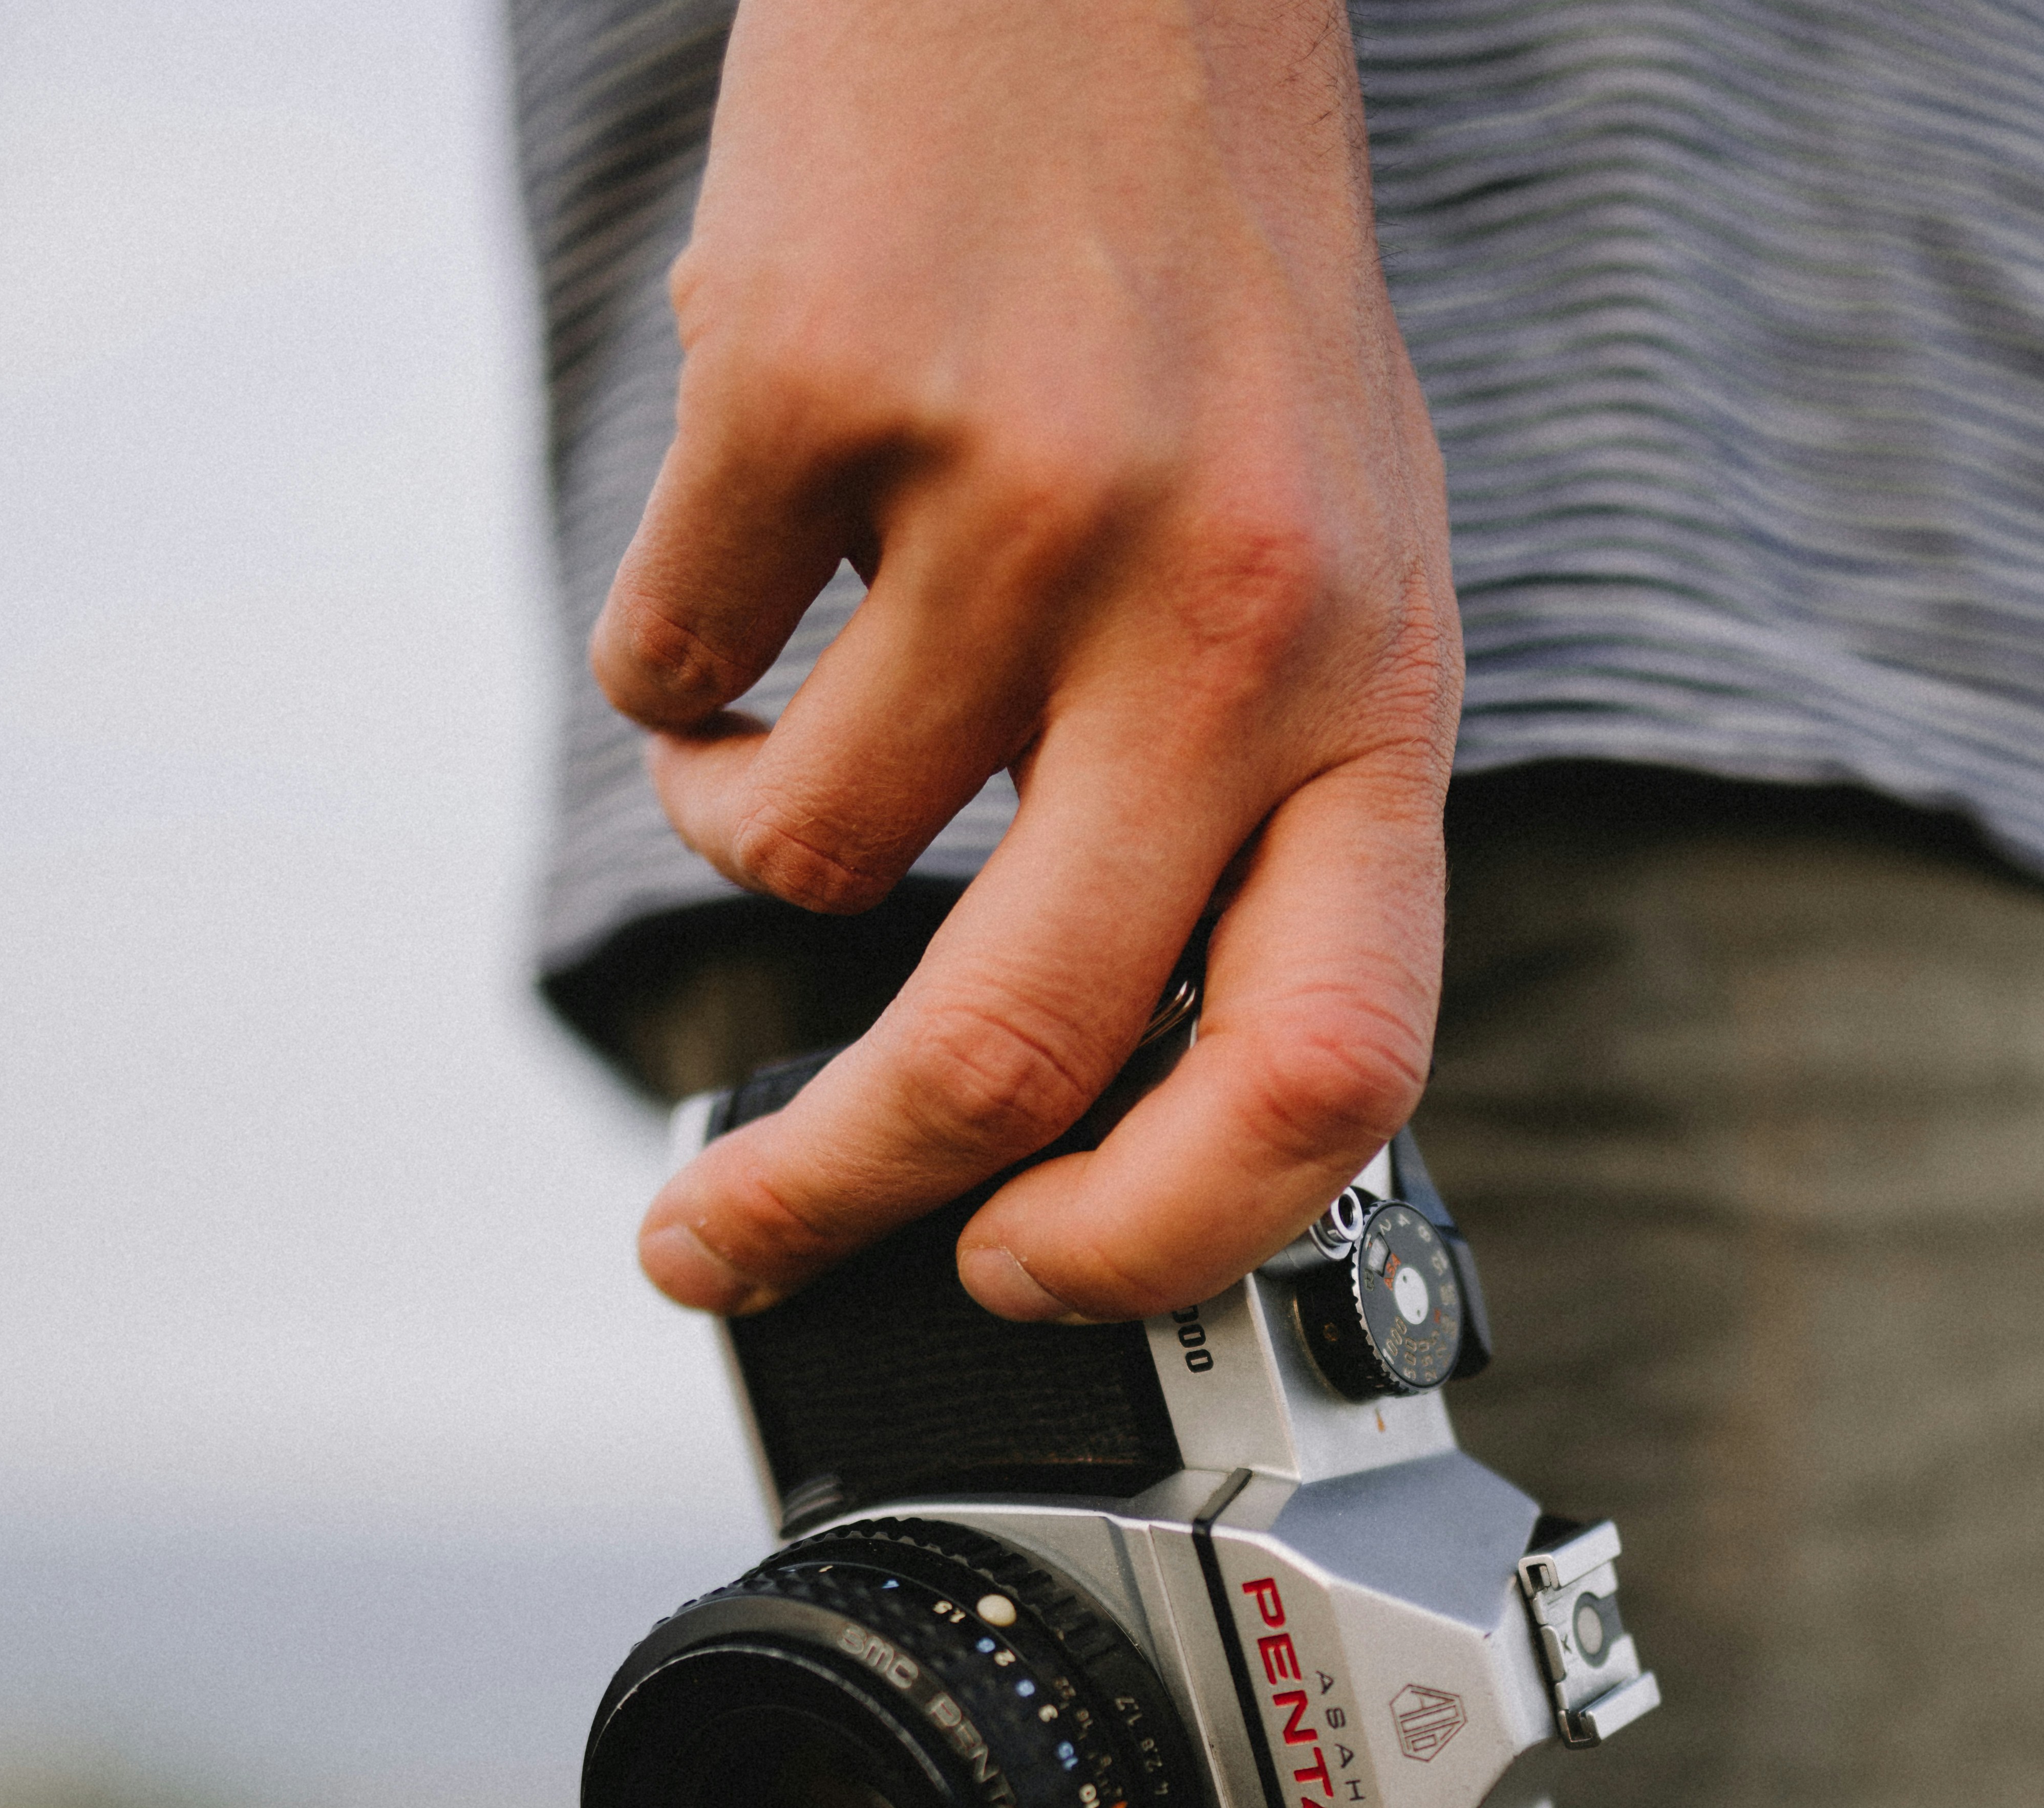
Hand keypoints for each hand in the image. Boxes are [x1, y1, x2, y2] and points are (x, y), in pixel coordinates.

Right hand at [594, 0, 1460, 1322]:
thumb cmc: (1209, 289)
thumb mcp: (1331, 577)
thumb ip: (1254, 823)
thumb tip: (1102, 1099)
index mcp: (1370, 687)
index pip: (1327, 1073)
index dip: (1163, 1239)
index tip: (1019, 1283)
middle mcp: (1222, 613)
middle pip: (1010, 1046)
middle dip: (826, 1199)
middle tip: (714, 1240)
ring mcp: (1023, 501)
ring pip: (805, 850)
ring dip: (751, 830)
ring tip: (787, 708)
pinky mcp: (821, 388)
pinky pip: (673, 666)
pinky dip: (675, 666)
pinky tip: (757, 551)